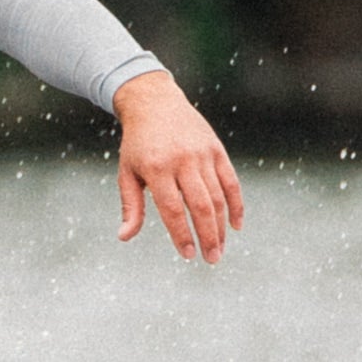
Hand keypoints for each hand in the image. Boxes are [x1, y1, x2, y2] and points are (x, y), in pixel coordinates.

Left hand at [114, 69, 243, 263]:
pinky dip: (236, 205)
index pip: (172, 209)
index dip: (182, 235)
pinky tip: (236, 226)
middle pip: (200, 206)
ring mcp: (202, 154)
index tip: (187, 255)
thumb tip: (125, 237)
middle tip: (211, 260)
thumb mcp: (127, 172)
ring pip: (217, 197)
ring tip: (219, 249)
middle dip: (208, 236)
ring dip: (221, 227)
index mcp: (157, 168)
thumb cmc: (138, 144)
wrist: (154, 102)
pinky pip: (230, 181)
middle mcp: (182, 160)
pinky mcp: (216, 149)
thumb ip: (130, 206)